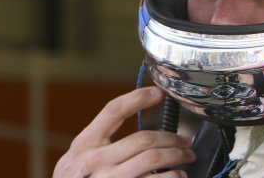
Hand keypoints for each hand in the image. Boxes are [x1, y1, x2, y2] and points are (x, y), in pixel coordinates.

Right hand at [53, 87, 195, 177]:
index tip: (159, 93)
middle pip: (144, 138)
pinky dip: (172, 176)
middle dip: (172, 138)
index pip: (114, 110)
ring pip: (154, 158)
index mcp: (85, 144)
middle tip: (185, 141)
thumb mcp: (75, 161)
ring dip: (178, 156)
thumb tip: (136, 132)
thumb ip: (98, 145)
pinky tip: (179, 175)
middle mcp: (95, 161)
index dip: (138, 98)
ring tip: (187, 157)